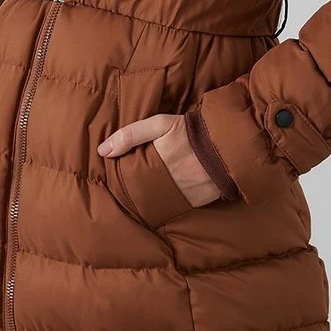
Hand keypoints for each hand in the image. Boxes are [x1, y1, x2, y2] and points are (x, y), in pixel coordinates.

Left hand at [97, 113, 221, 207]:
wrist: (228, 142)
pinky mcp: (198, 202)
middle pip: (143, 194)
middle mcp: (169, 184)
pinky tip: (169, 195)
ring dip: (154, 199)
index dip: (122, 181)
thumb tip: (102, 151)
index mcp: (157, 165)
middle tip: (132, 188)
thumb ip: (131, 135)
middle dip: (136, 193)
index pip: (130, 180)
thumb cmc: (191, 131)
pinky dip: (173, 202)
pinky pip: (179, 206)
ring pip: (160, 202)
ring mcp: (184, 196)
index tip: (115, 181)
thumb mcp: (161, 124)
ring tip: (151, 192)